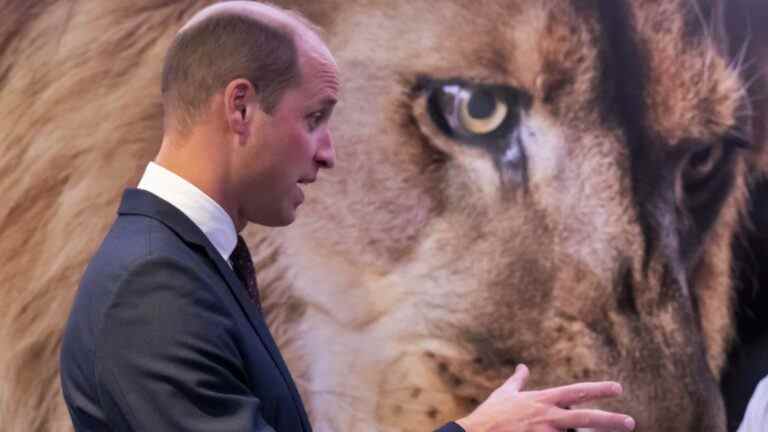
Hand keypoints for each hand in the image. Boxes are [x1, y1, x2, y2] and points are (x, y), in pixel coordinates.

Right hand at [454, 364, 635, 431]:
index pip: (576, 392)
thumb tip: (522, 367)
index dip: (598, 390)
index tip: (618, 389)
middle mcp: (547, 416)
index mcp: (542, 400)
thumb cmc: (490, 415)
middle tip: (630, 422)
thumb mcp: (504, 394)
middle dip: (609, 420)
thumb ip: (517, 381)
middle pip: (584, 417)